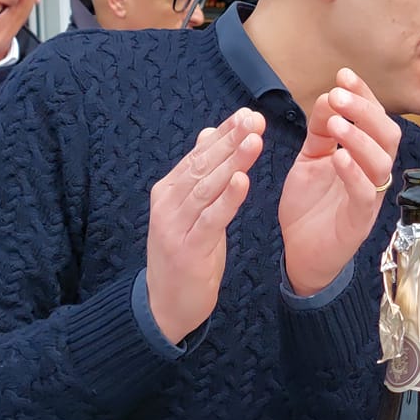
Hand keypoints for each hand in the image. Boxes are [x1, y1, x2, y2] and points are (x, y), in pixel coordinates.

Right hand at [147, 110, 264, 342]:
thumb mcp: (190, 211)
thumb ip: (199, 175)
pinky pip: (211, 219)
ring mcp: (175, 225)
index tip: (247, 114)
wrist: (164, 305)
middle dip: (230, 140)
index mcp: (169, 190)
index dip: (223, 133)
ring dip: (232, 162)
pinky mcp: (187, 249)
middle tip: (255, 120)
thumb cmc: (183, 254)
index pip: (199, 154)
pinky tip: (243, 180)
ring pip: (207, 187)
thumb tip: (208, 133)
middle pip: (203, 165)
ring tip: (254, 140)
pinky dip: (227, 199)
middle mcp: (168, 203)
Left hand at [280, 69, 400, 296]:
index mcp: (363, 157)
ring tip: (335, 121)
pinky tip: (337, 156)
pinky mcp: (359, 221)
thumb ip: (320, 132)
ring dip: (359, 137)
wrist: (300, 253)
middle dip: (366, 110)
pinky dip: (354, 172)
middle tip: (339, 93)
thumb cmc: (310, 206)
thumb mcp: (310, 160)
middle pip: (388, 135)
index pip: (375, 119)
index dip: (364, 95)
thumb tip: (329, 96)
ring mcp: (370, 198)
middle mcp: (373, 174)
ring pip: (381, 161)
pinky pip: (366, 193)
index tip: (343, 74)